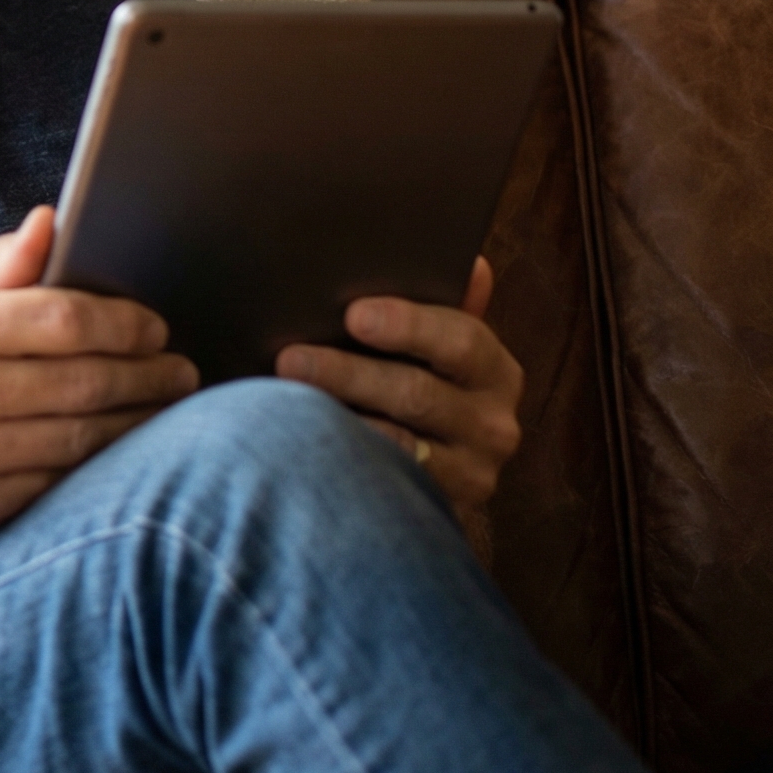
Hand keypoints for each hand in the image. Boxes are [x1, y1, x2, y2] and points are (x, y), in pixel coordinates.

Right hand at [0, 207, 199, 535]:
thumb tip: (53, 222)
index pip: (63, 319)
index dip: (123, 323)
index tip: (155, 327)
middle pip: (83, 381)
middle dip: (148, 376)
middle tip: (182, 371)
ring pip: (81, 438)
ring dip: (138, 423)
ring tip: (166, 408)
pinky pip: (56, 483)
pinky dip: (98, 467)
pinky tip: (122, 450)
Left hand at [275, 258, 522, 518]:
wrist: (421, 467)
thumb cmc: (414, 380)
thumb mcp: (434, 343)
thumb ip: (445, 304)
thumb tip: (472, 265)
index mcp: (493, 370)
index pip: (460, 340)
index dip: (407, 325)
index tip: (352, 314)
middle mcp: (493, 424)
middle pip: (416, 394)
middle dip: (347, 373)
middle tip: (289, 359)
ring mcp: (470, 473)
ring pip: (394, 443)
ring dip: (334, 419)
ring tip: (279, 404)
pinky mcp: (437, 508)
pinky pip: (382, 483)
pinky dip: (340, 462)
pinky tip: (299, 445)